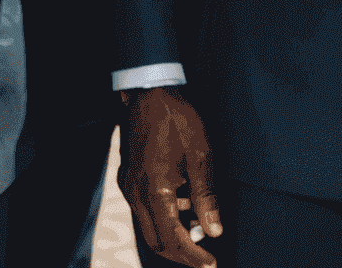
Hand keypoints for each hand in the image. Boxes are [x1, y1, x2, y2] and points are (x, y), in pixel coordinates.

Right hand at [118, 87, 222, 266]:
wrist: (149, 92)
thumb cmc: (177, 119)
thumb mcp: (201, 155)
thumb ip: (206, 197)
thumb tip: (213, 230)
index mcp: (155, 191)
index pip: (173, 241)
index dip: (193, 257)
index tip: (211, 264)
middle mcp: (136, 194)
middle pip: (157, 241)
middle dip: (182, 252)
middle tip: (205, 254)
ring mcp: (128, 186)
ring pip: (149, 227)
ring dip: (173, 233)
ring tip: (198, 223)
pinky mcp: (127, 178)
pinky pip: (143, 210)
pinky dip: (163, 216)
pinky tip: (182, 203)